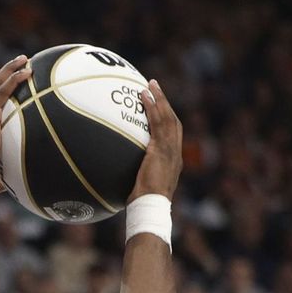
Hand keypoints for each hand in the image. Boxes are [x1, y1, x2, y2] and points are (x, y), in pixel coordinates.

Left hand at [130, 79, 182, 199]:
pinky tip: (143, 97)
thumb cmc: (143, 204)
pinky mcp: (160, 149)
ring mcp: (169, 150)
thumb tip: (116, 177)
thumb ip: (136, 177)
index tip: (159, 107)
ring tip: (150, 84)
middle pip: (173, 121)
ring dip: (159, 99)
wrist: (150, 208)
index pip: (173, 135)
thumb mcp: (141, 188)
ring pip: (167, 118)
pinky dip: (152, 108)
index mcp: (173, 161)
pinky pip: (157, 123)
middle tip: (155, 87)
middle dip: (165, 103)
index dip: (168, 119)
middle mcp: (174, 153)